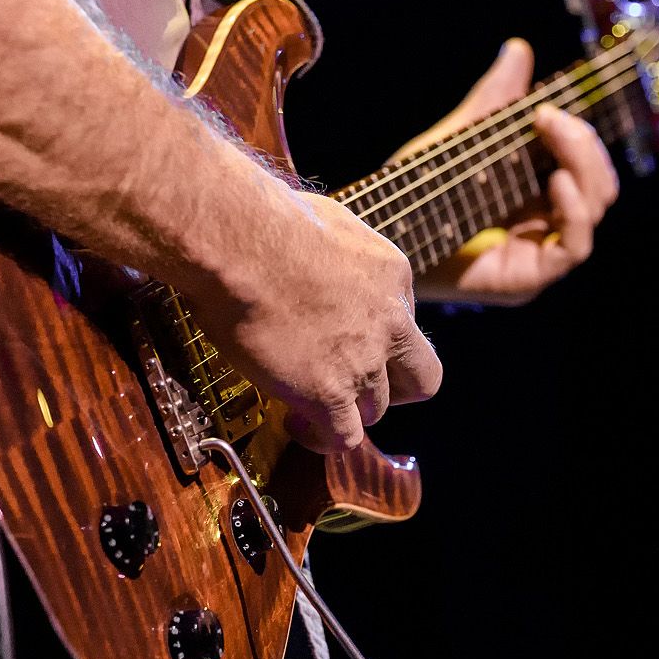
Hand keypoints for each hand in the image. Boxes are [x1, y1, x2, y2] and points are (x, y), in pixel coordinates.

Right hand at [187, 189, 442, 453]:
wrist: (240, 240)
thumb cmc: (261, 220)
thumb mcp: (322, 221)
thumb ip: (331, 250)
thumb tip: (306, 252)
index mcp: (392, 273)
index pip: (403, 320)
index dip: (375, 337)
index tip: (341, 337)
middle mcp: (390, 320)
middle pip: (418, 377)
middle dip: (390, 387)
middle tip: (351, 385)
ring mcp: (363, 360)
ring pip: (377, 409)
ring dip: (346, 412)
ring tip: (309, 407)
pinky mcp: (328, 392)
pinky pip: (344, 437)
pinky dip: (323, 438)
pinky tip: (295, 423)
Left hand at [404, 39, 619, 304]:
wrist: (379, 233)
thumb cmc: (412, 191)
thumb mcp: (460, 137)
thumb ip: (493, 100)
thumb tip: (519, 48)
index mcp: (534, 194)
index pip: (587, 167)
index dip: (579, 136)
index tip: (545, 109)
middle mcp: (542, 225)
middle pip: (600, 185)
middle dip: (584, 144)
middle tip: (549, 117)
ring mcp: (537, 254)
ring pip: (595, 207)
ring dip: (583, 164)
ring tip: (551, 133)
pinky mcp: (527, 278)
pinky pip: (575, 246)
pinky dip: (575, 209)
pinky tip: (556, 180)